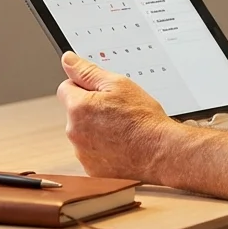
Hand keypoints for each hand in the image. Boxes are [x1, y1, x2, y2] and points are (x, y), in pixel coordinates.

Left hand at [56, 52, 176, 180]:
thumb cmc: (143, 119)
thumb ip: (87, 71)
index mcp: (78, 107)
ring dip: (95, 130)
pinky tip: (120, 145)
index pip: (66, 88)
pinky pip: (91, 153)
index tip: (102, 93)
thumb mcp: (118, 84)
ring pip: (83, 133)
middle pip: (75, 112)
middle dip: (90, 109)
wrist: (160, 151)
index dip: (84, 87)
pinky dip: (102, 149)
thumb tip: (67, 60)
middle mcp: (74, 131)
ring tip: (121, 130)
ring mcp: (82, 152)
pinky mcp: (91, 168)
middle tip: (117, 112)